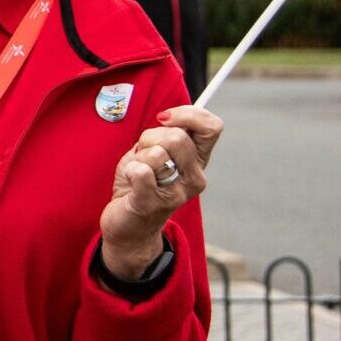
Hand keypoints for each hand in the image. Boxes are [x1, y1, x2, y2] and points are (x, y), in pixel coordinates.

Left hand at [99, 104, 220, 277]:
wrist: (128, 225)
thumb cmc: (141, 182)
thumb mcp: (157, 151)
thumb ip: (168, 134)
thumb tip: (168, 117)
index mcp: (199, 161)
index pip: (212, 127)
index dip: (187, 115)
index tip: (164, 120)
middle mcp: (195, 178)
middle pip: (177, 137)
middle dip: (150, 137)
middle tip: (143, 155)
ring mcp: (176, 193)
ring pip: (156, 153)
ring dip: (137, 157)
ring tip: (137, 172)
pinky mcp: (152, 204)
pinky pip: (141, 172)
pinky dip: (129, 169)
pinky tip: (130, 180)